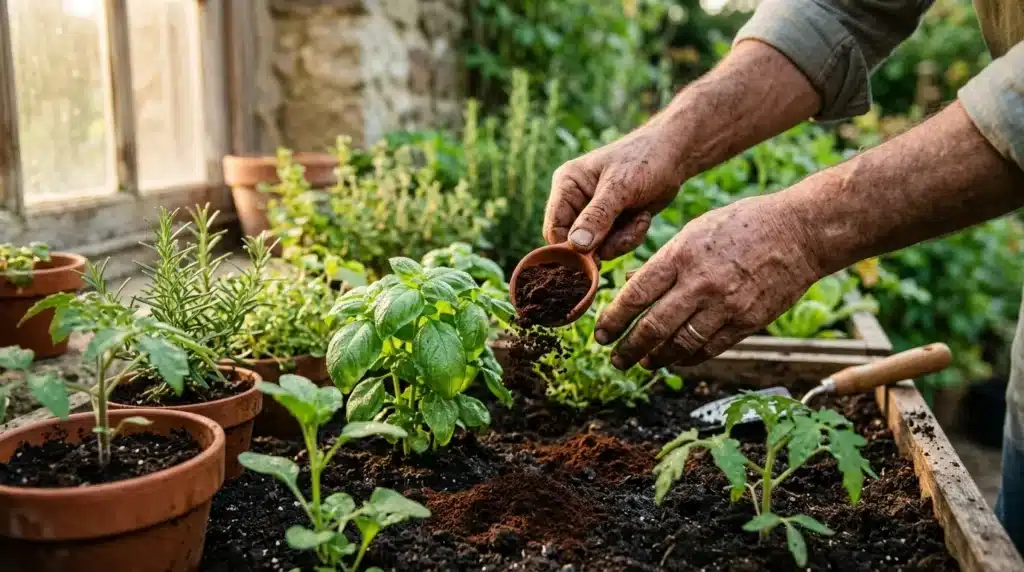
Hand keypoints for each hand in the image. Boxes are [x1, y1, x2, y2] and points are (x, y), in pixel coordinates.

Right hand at [543, 123, 687, 259]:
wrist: (674, 157)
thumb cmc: (644, 160)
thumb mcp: (620, 187)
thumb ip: (597, 216)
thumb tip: (576, 245)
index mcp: (567, 185)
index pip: (554, 228)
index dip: (569, 247)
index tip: (593, 257)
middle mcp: (575, 201)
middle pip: (575, 244)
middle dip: (603, 244)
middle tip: (626, 234)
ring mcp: (593, 215)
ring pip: (597, 249)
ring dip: (621, 240)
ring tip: (639, 218)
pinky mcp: (610, 224)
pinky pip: (613, 246)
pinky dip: (630, 237)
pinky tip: (642, 217)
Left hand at [595, 193, 822, 368]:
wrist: (798, 232)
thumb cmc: (743, 225)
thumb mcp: (695, 231)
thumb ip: (665, 260)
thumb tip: (633, 285)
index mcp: (681, 255)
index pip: (635, 295)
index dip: (613, 319)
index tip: (600, 335)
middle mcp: (699, 283)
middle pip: (653, 327)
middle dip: (629, 349)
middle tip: (616, 359)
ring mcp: (724, 305)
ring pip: (680, 344)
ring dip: (657, 358)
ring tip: (644, 363)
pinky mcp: (746, 322)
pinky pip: (709, 349)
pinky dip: (688, 358)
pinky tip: (677, 359)